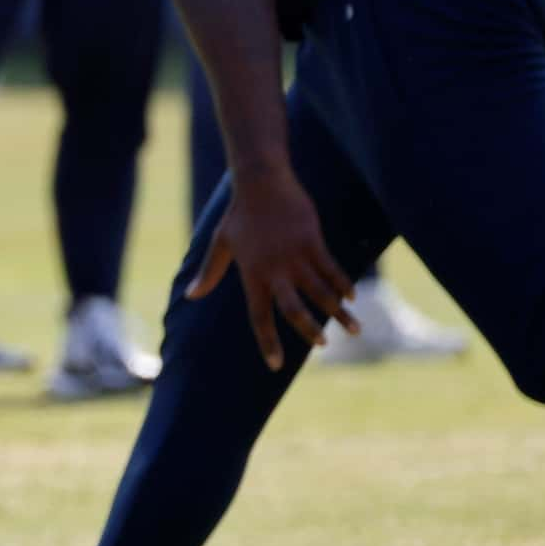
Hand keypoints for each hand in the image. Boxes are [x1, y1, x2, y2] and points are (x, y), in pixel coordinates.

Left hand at [187, 166, 360, 369]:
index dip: (267, 342)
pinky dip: (342, 284)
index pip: (259, 316)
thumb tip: (190, 295)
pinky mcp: (312, 241)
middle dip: (309, 331)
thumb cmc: (238, 214)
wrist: (261, 181)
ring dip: (339, 312)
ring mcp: (296, 255)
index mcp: (252, 275)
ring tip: (354, 331)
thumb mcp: (220, 243)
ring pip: (321, 292)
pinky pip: (332, 268)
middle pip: (294, 309)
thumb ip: (209, 273)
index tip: (275, 365)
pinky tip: (351, 297)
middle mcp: (275, 270)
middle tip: (323, 346)